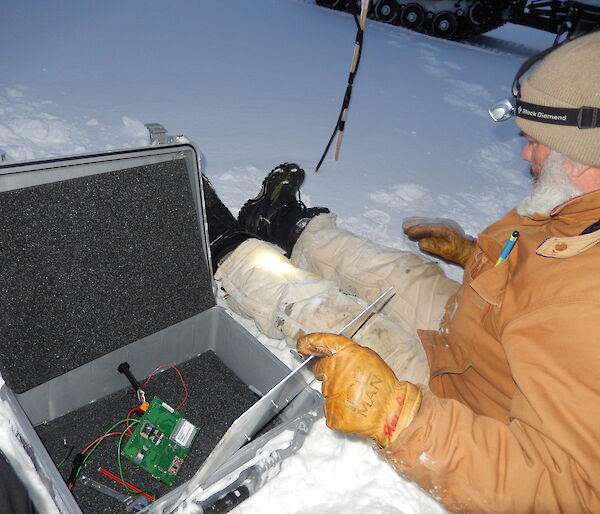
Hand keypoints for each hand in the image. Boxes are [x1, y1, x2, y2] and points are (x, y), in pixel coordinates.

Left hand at [297, 333, 421, 447]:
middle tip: (347, 381)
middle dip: (329, 374)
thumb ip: (347, 355)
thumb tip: (334, 356)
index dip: (309, 342)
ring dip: (337, 394)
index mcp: (345, 354)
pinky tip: (354, 409)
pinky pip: (331, 410)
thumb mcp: (368, 358)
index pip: (320, 342)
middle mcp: (334, 371)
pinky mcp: (331, 413)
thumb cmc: (385, 385)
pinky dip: (340, 410)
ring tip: (356, 397)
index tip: (302, 345)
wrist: (393, 412)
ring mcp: (331, 393)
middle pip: (321, 370)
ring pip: (327, 392)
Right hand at [403, 217, 474, 267]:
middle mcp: (445, 223)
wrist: (469, 249)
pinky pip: (430, 221)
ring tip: (405, 222)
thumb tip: (420, 242)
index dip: (417, 229)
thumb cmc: (457, 252)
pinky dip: (421, 221)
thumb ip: (433, 247)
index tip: (407, 232)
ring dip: (417, 221)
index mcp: (445, 230)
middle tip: (403, 226)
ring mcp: (445, 222)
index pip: (428, 228)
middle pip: (427, 222)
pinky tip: (415, 221)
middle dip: (415, 223)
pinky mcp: (444, 223)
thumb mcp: (446, 252)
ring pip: (428, 220)